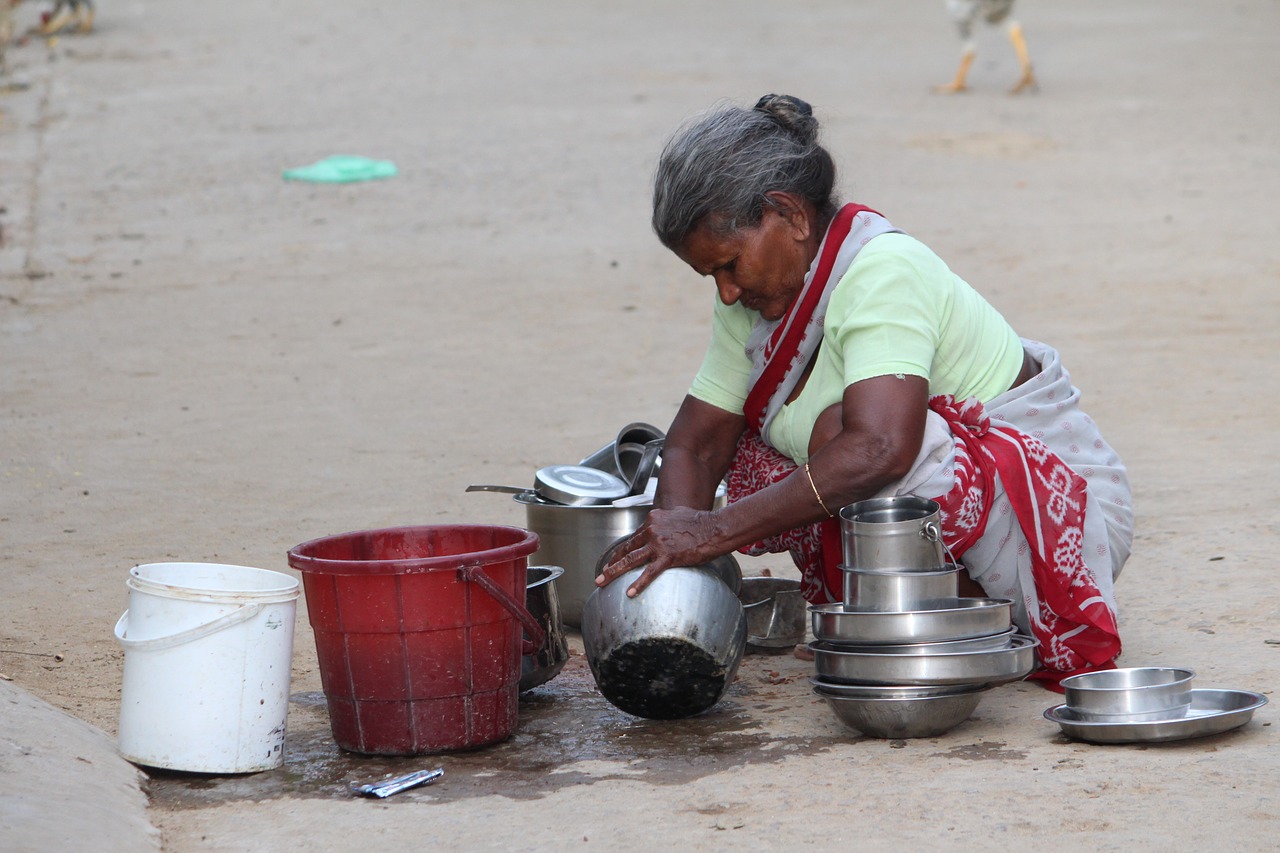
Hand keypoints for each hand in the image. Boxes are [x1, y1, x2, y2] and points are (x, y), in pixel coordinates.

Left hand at [595, 508, 722, 597]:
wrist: (715, 528)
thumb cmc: (701, 522)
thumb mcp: (678, 514)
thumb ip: (666, 521)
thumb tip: (664, 525)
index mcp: (653, 520)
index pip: (633, 537)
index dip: (622, 550)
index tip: (614, 559)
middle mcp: (652, 530)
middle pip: (626, 548)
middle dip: (611, 562)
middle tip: (601, 574)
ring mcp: (658, 543)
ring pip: (630, 559)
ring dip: (613, 572)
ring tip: (602, 582)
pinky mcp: (668, 556)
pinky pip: (649, 572)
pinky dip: (638, 583)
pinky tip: (630, 592)